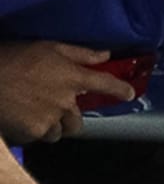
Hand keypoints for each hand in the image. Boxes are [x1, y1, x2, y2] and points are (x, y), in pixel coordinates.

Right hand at [0, 41, 135, 143]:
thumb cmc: (13, 57)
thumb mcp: (48, 47)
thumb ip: (79, 54)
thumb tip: (105, 56)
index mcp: (72, 76)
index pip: (105, 84)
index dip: (120, 90)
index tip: (130, 94)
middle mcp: (65, 100)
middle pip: (78, 121)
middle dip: (70, 118)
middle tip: (55, 109)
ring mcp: (49, 118)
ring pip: (59, 132)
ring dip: (52, 126)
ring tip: (33, 112)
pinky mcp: (31, 132)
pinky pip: (39, 136)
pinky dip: (33, 130)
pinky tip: (20, 116)